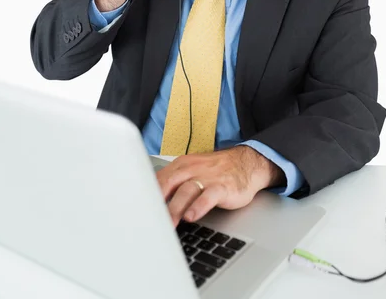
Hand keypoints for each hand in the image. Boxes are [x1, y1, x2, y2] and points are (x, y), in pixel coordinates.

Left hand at [156, 146, 285, 227]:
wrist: (247, 162)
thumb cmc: (216, 170)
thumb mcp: (192, 170)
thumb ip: (173, 183)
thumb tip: (152, 202)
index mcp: (181, 165)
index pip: (159, 179)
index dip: (147, 194)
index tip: (138, 210)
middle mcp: (192, 169)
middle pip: (169, 183)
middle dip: (157, 202)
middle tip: (149, 220)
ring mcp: (208, 177)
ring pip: (186, 190)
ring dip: (175, 207)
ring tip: (169, 223)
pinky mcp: (223, 187)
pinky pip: (209, 196)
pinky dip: (199, 206)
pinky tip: (192, 216)